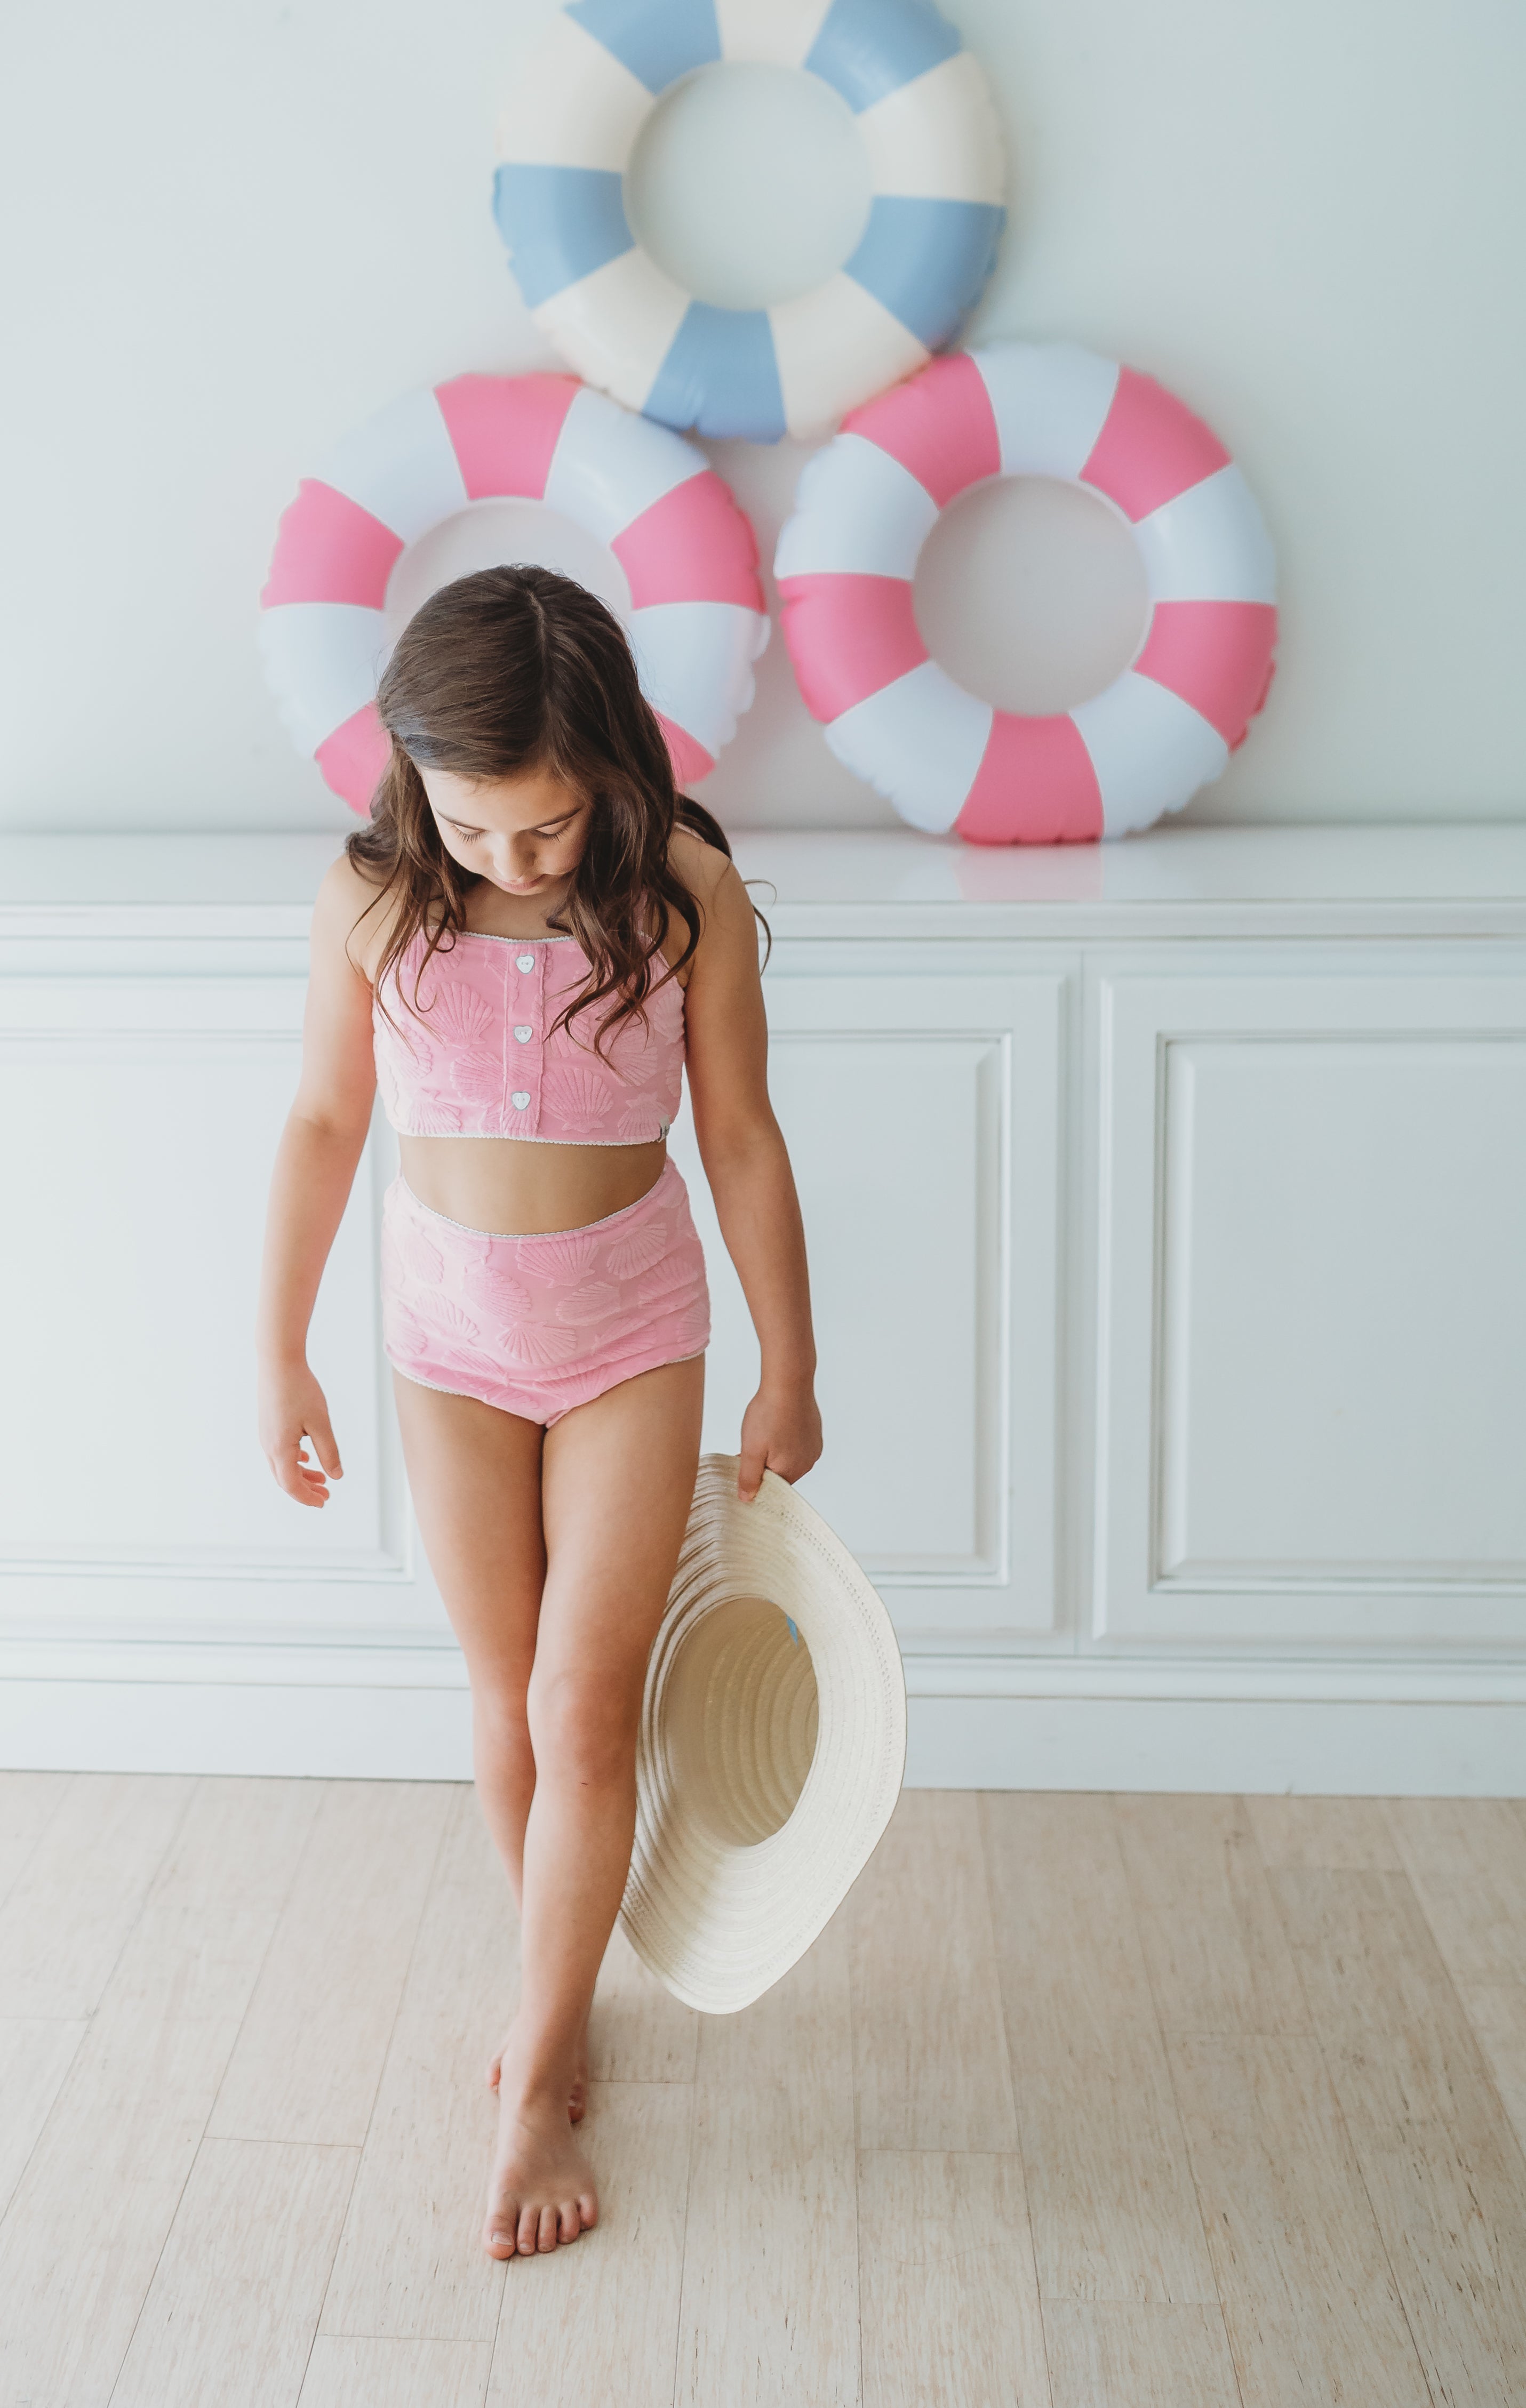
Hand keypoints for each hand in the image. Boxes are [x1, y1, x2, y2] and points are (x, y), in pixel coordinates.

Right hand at [259, 1359, 343, 1507]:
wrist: (278, 1362)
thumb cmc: (300, 1390)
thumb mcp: (320, 1423)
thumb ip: (329, 1452)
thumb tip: (336, 1476)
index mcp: (280, 1449)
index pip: (291, 1485)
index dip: (307, 1498)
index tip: (324, 1502)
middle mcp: (268, 1446)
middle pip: (284, 1479)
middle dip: (305, 1490)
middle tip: (326, 1495)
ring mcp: (265, 1435)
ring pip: (282, 1466)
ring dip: (301, 1475)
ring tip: (322, 1479)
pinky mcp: (268, 1425)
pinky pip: (279, 1452)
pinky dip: (294, 1461)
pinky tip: (306, 1457)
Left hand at [737, 1382, 822, 1502]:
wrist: (788, 1383)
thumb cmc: (770, 1413)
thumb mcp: (751, 1450)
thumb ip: (749, 1478)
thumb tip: (747, 1499)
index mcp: (792, 1471)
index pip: (770, 1488)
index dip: (754, 1477)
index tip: (744, 1462)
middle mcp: (807, 1463)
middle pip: (780, 1473)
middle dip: (763, 1463)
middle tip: (752, 1443)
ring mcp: (813, 1447)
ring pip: (787, 1458)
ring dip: (774, 1450)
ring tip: (765, 1430)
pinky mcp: (814, 1433)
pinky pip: (796, 1444)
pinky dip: (784, 1439)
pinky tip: (776, 1424)